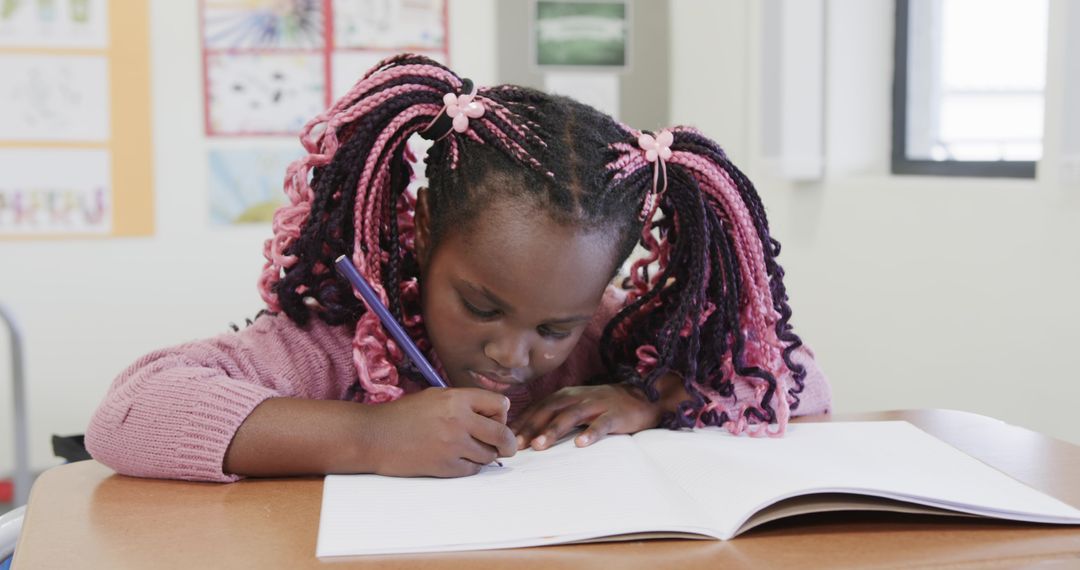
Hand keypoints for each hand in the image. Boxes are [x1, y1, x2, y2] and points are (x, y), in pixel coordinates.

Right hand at [364, 388, 516, 477]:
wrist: (373, 437)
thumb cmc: (402, 415)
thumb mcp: (435, 396)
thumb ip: (464, 402)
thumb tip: (495, 412)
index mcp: (456, 399)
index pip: (500, 405)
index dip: (502, 414)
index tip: (496, 420)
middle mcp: (458, 421)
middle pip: (502, 434)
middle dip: (508, 442)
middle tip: (506, 446)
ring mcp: (452, 446)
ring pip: (489, 455)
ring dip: (487, 454)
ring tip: (472, 449)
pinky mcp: (445, 467)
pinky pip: (473, 469)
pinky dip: (471, 466)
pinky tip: (458, 459)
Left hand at [509, 384, 664, 450]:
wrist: (641, 397)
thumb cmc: (602, 407)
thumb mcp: (575, 406)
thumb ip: (554, 416)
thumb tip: (526, 434)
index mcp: (565, 396)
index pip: (538, 407)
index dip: (521, 421)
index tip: (504, 437)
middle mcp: (577, 397)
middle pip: (549, 410)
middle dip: (531, 427)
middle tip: (516, 445)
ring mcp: (596, 405)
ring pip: (571, 416)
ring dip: (554, 430)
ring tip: (540, 445)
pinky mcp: (615, 415)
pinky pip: (601, 424)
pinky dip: (591, 433)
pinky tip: (581, 444)